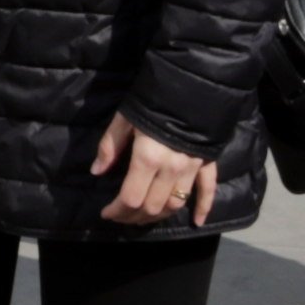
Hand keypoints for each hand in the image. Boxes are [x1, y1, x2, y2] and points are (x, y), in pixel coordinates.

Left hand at [91, 111, 218, 226]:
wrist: (191, 82)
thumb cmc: (152, 99)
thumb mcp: (124, 119)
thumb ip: (110, 147)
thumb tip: (96, 172)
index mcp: (148, 158)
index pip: (131, 198)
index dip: (116, 211)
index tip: (106, 213)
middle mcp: (171, 168)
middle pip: (153, 206)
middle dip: (134, 217)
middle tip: (121, 216)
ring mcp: (192, 167)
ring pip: (176, 204)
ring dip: (159, 215)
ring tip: (143, 217)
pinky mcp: (208, 162)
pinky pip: (208, 190)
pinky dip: (204, 207)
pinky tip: (198, 222)